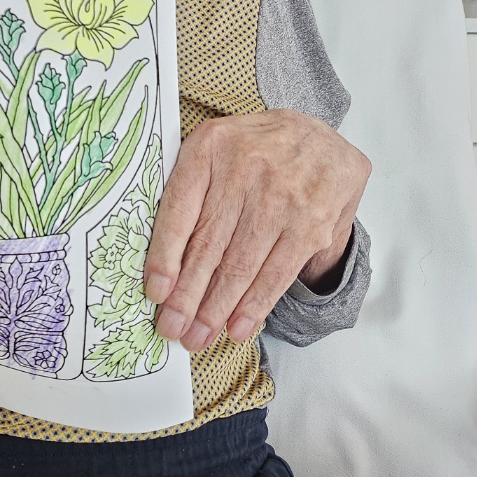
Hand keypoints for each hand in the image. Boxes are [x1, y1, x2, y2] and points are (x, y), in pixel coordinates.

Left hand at [143, 109, 369, 351]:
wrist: (322, 140)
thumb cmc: (256, 151)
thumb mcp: (216, 147)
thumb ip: (189, 188)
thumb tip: (161, 259)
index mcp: (210, 147)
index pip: (179, 209)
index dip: (164, 256)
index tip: (155, 293)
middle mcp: (246, 168)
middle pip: (209, 245)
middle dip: (187, 296)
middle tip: (171, 329)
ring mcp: (282, 196)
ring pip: (240, 265)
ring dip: (216, 309)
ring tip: (197, 337)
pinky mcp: (310, 223)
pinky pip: (276, 273)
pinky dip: (254, 306)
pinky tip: (236, 328)